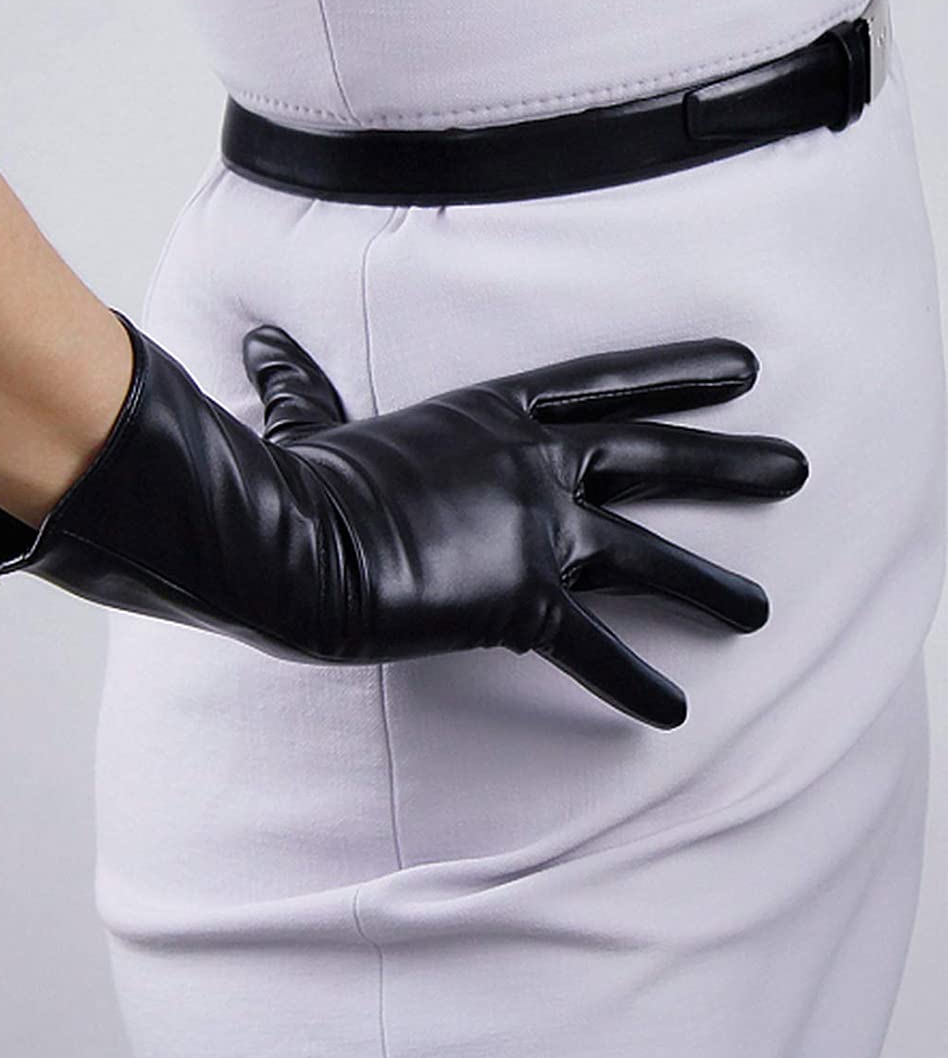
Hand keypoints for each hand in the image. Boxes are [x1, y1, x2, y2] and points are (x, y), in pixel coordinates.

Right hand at [0, 311, 807, 729]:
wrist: (289, 543)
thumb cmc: (296, 480)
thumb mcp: (308, 420)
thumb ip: (303, 383)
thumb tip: (259, 346)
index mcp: (491, 410)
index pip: (606, 383)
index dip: (679, 374)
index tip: (745, 368)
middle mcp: (533, 463)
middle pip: (655, 459)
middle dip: (731, 463)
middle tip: (796, 468)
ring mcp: (536, 529)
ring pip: (651, 558)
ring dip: (711, 584)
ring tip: (762, 610)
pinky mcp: (523, 599)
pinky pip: (597, 649)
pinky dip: (637, 682)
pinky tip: (677, 711)